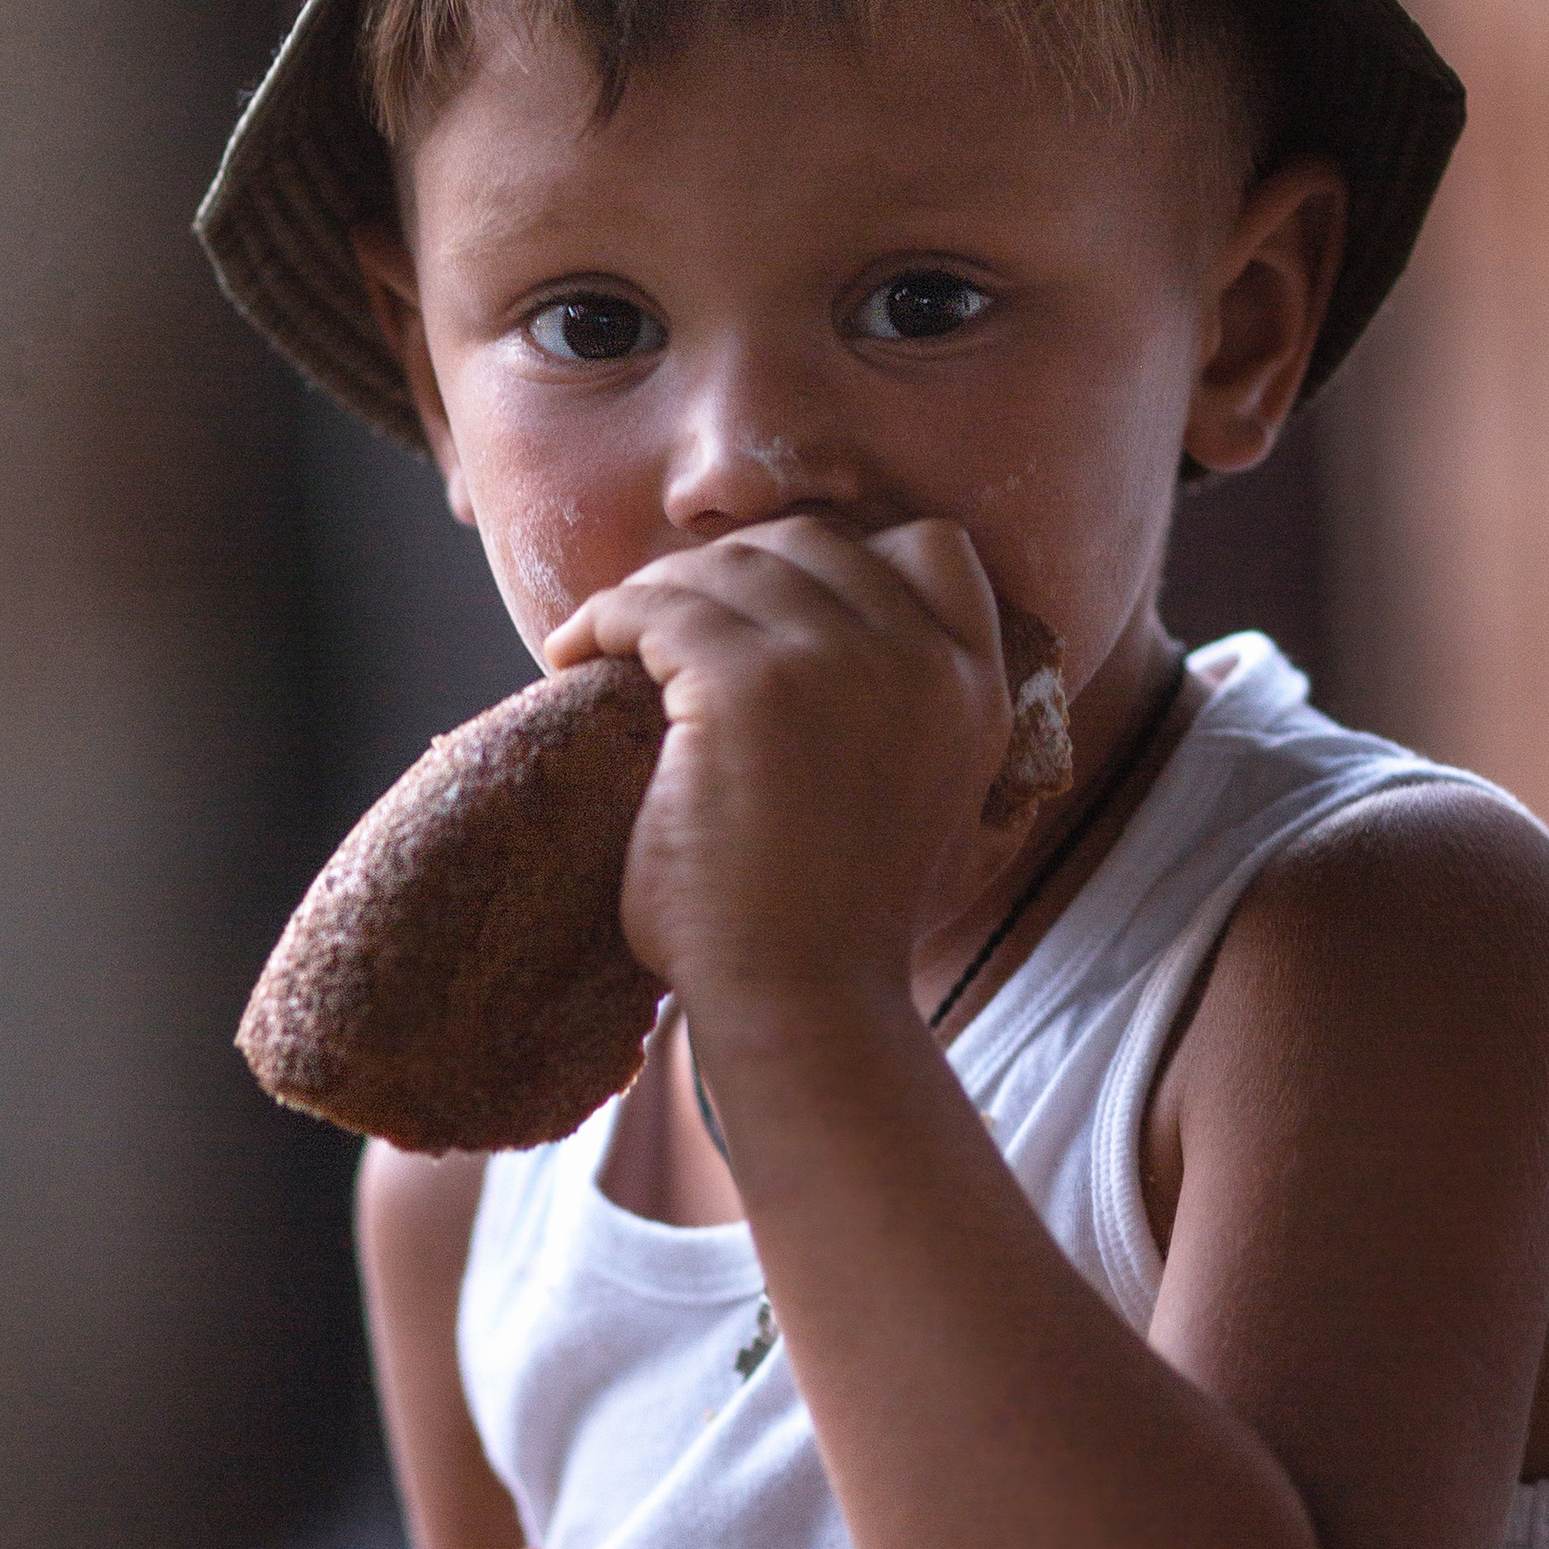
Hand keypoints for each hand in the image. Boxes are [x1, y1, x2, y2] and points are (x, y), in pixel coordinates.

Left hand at [544, 515, 1011, 1035]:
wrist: (806, 1005)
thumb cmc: (837, 929)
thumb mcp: (926, 804)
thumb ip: (902, 717)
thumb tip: (819, 647)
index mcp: (976, 688)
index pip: (932, 547)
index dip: (840, 554)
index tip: (767, 598)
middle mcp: (923, 659)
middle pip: (810, 543)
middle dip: (728, 571)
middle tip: (664, 621)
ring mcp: (838, 662)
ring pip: (725, 567)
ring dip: (655, 594)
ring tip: (609, 642)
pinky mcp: (748, 684)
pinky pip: (655, 607)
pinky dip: (602, 621)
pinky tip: (573, 658)